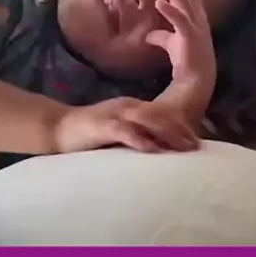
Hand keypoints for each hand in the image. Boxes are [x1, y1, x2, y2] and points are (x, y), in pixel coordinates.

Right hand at [55, 96, 198, 153]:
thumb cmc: (89, 134)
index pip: (161, 115)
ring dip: (167, 134)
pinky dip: (139, 140)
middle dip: (180, 130)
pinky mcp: (102, 125)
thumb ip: (135, 136)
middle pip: (160, 116)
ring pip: (147, 121)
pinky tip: (152, 149)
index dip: (180, 126)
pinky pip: (124, 131)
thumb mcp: (117, 132)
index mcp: (132, 108)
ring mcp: (115, 115)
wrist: (57, 128)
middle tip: (197, 146)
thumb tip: (157, 149)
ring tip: (184, 147)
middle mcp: (127, 107)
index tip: (197, 140)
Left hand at [142, 0, 216, 112]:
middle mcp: (198, 16)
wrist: (196, 82)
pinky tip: (158, 2)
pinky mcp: (190, 36)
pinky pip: (180, 20)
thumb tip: (149, 35)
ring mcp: (195, 25)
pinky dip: (170, 9)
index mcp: (196, 15)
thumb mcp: (172, 45)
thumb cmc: (187, 61)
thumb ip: (162, 36)